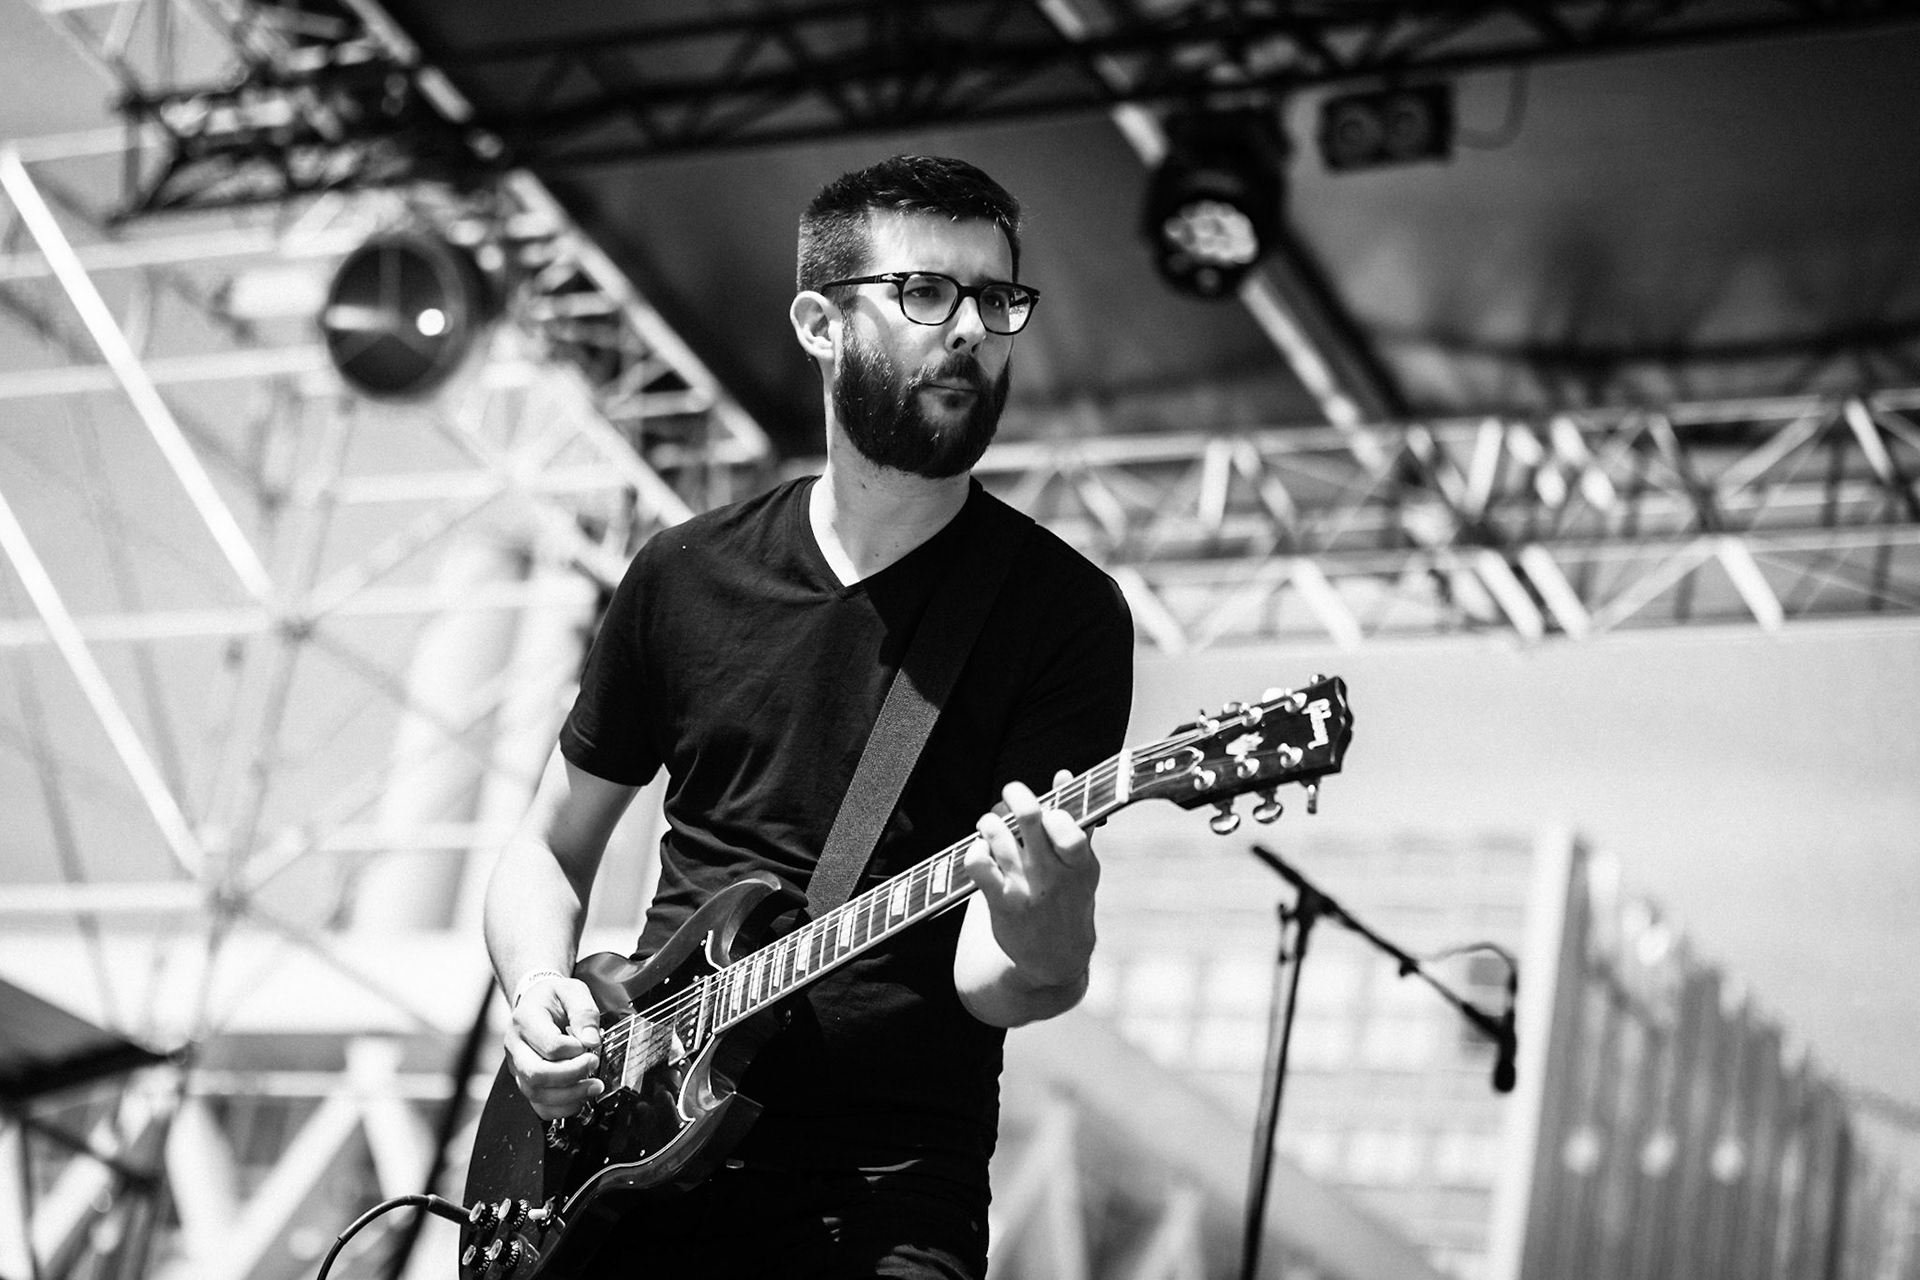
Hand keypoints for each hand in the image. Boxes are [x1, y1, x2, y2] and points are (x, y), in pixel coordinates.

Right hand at [504, 975, 604, 1120]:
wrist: (537, 1003)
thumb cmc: (554, 998)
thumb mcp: (573, 990)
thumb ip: (584, 1012)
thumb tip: (590, 1040)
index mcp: (525, 1019)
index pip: (550, 1045)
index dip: (575, 1050)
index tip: (590, 1045)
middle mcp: (515, 1046)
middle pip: (537, 1074)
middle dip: (572, 1076)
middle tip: (593, 1066)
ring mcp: (517, 1067)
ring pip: (536, 1093)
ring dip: (570, 1095)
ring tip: (593, 1086)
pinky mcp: (525, 1081)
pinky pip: (538, 1106)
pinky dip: (561, 1108)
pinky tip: (579, 1098)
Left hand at [963, 772, 1098, 991]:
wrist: (1055, 958)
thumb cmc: (1069, 900)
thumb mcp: (1082, 866)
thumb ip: (1074, 820)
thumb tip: (1064, 775)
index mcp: (1079, 863)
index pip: (1069, 827)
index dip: (1054, 810)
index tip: (1048, 807)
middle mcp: (1053, 874)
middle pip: (1031, 819)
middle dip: (1016, 795)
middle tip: (1012, 792)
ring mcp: (1026, 888)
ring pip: (998, 835)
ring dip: (990, 822)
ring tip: (991, 825)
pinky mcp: (1001, 903)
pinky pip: (978, 864)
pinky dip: (975, 849)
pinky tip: (980, 851)